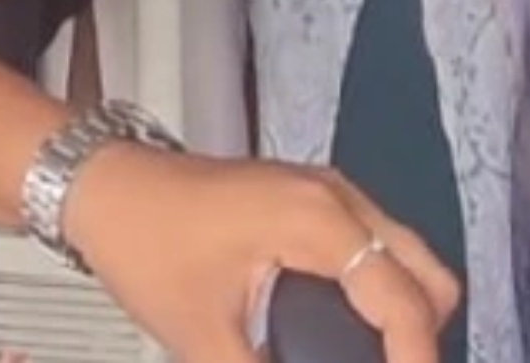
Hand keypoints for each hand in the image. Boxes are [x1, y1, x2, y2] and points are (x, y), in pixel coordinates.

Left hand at [69, 143, 460, 362]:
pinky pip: (377, 247)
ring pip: (406, 258)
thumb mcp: (202, 336)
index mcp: (320, 221)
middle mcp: (338, 197)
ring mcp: (328, 190)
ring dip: (405, 314)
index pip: (404, 302)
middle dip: (421, 339)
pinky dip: (380, 291)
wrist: (102, 185)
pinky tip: (350, 333)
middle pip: (427, 276)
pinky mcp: (312, 197)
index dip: (418, 361)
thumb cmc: (146, 246)